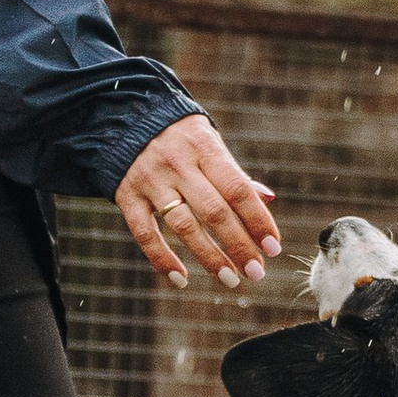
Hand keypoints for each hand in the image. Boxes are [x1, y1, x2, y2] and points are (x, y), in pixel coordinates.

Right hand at [118, 120, 279, 289]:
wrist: (124, 117)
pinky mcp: (127, 196)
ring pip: (183, 225)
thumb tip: (267, 200)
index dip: (257, 220)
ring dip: (209, 257)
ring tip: (230, 279)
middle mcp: (178, 164)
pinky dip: (162, 259)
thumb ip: (233, 173)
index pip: (237, 188)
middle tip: (257, 272)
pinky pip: (144, 233)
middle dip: (239, 245)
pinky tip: (181, 279)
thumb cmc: (180, 137)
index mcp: (204, 148)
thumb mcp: (208, 143)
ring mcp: (151, 181)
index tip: (273, 248)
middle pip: (213, 211)